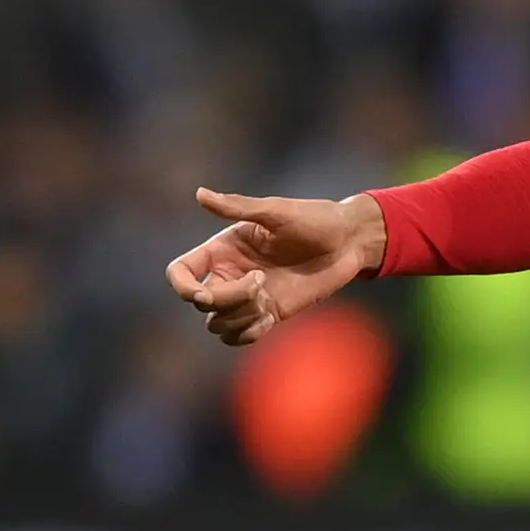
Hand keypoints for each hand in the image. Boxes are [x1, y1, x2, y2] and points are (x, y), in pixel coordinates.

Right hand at [166, 189, 384, 345]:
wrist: (349, 242)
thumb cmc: (315, 219)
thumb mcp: (276, 211)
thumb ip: (238, 207)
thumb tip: (200, 194)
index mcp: (222, 249)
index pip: (180, 273)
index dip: (183, 288)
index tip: (206, 294)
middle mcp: (229, 274)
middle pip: (202, 303)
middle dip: (226, 300)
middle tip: (261, 281)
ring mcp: (248, 297)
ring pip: (218, 325)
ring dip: (238, 318)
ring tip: (266, 301)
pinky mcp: (269, 313)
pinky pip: (240, 336)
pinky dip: (248, 333)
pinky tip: (270, 318)